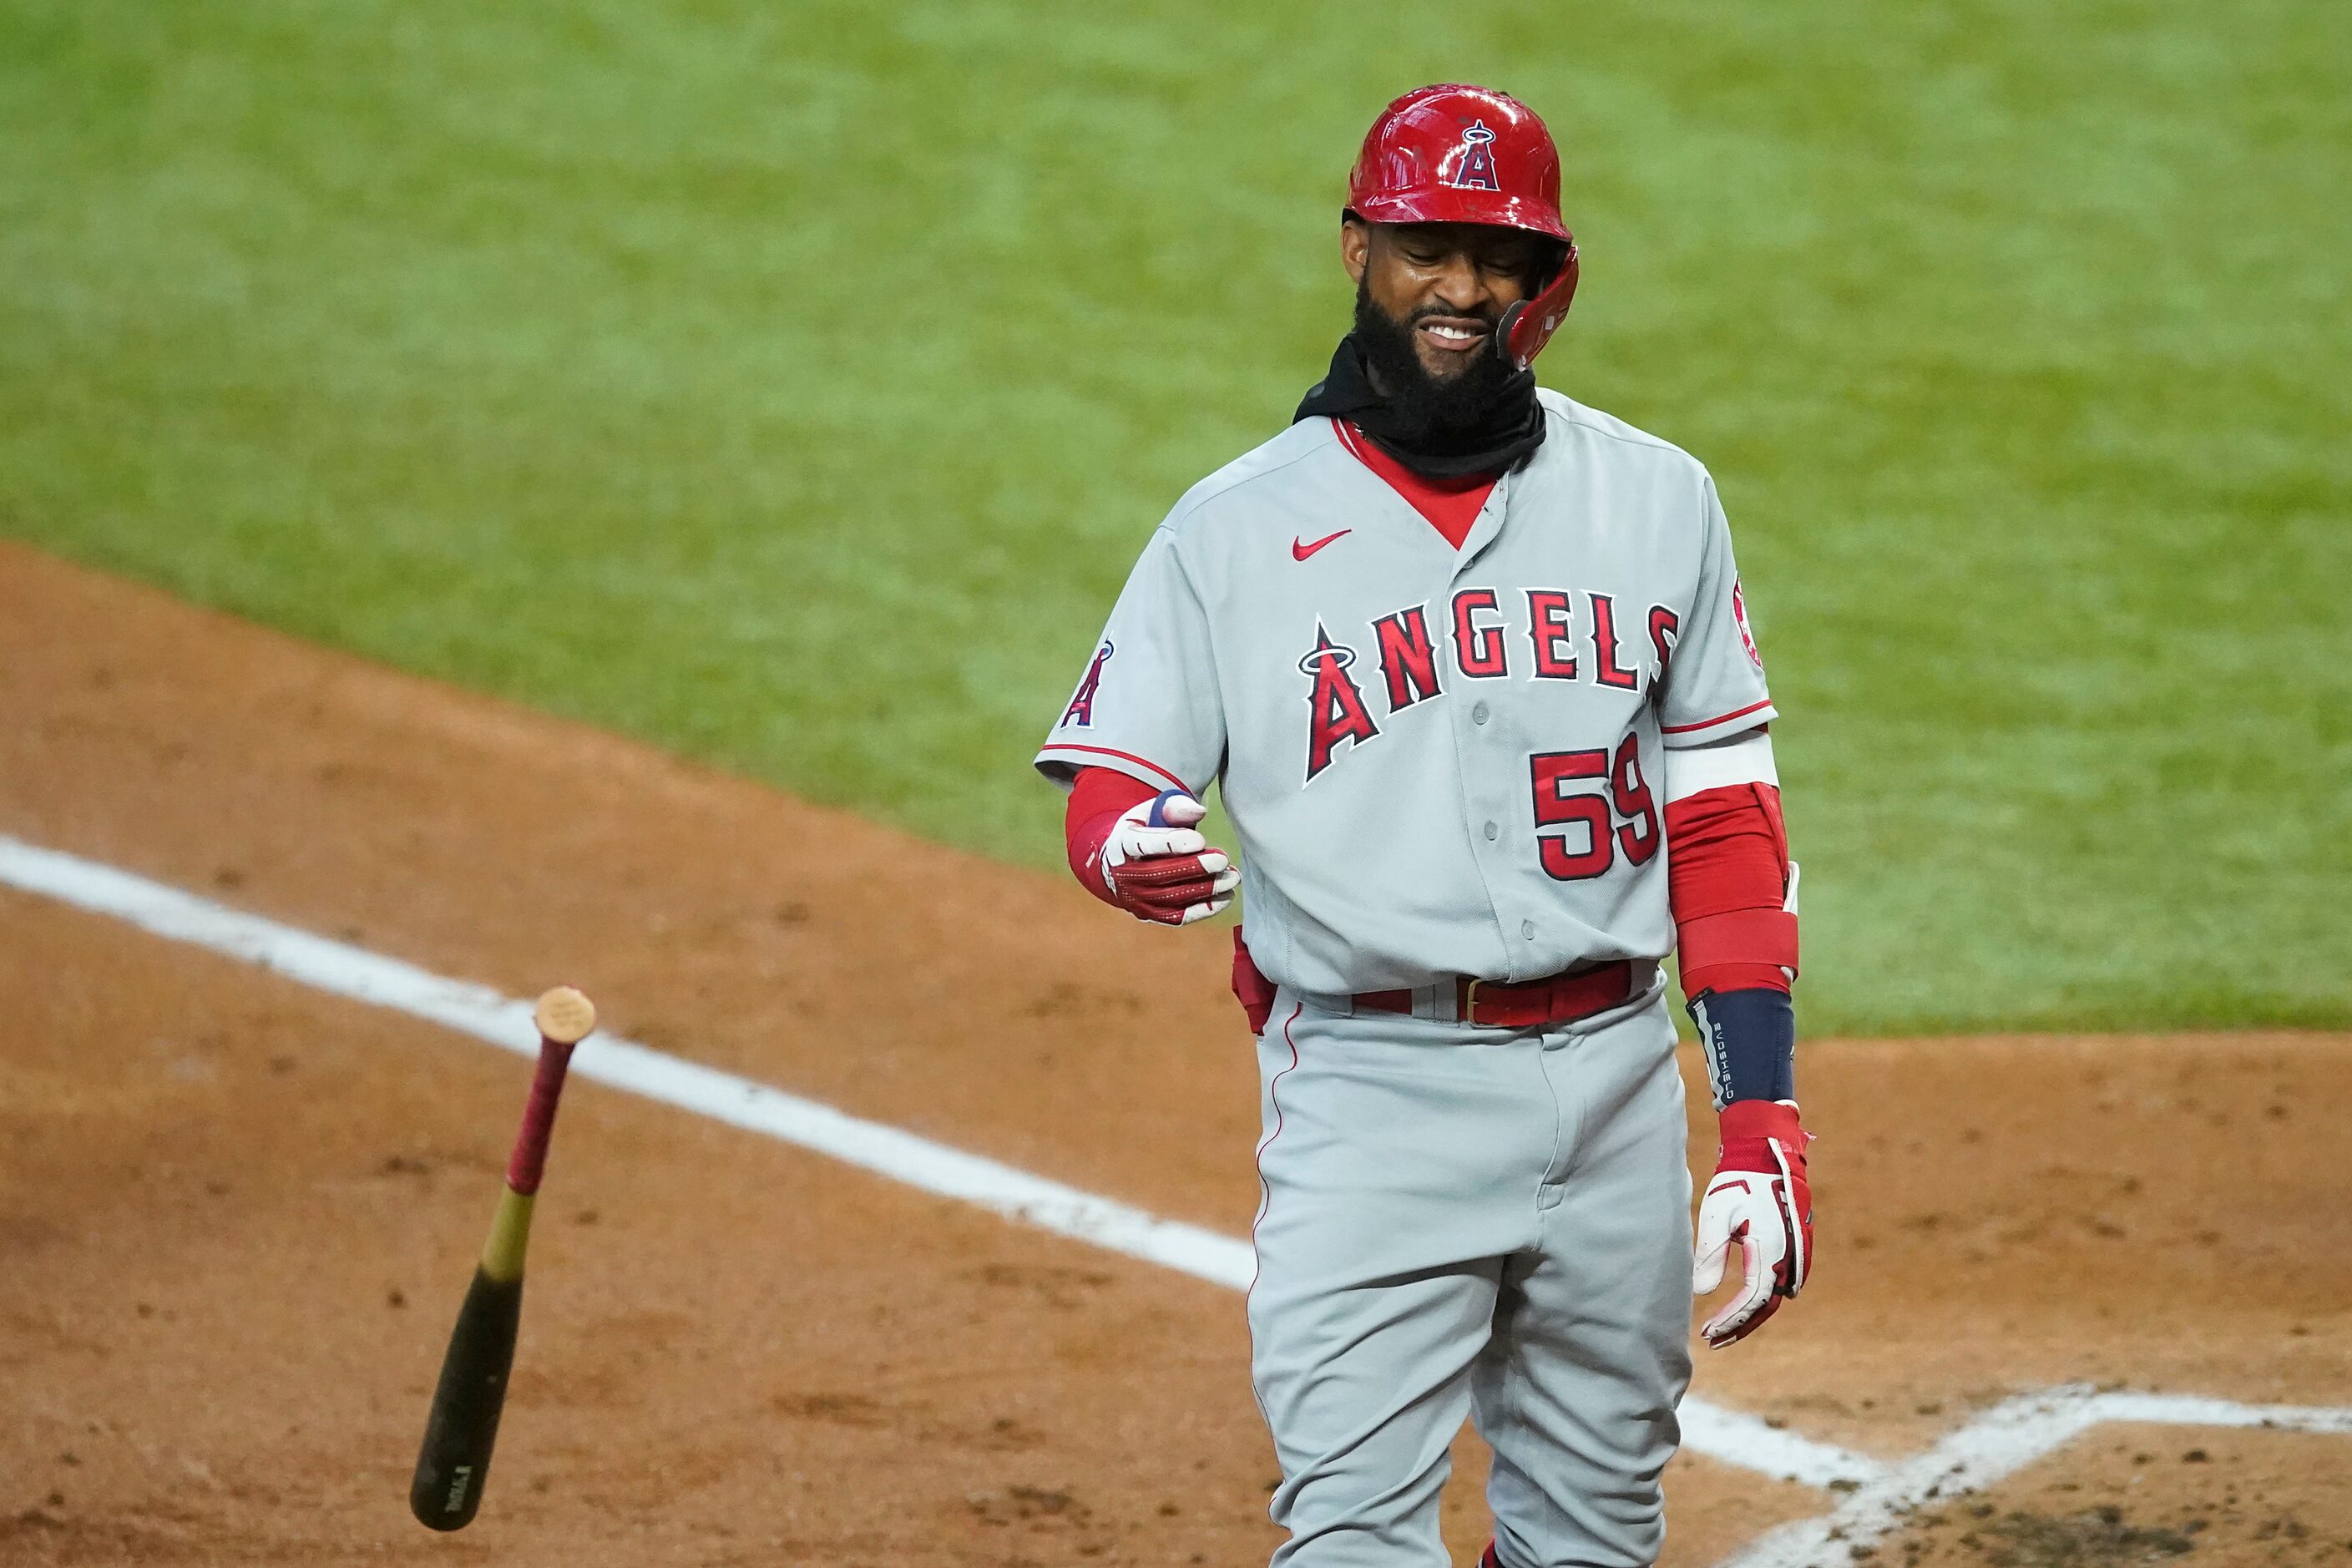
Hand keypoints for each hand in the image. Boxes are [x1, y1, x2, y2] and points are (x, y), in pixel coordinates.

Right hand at [1100, 791, 1238, 926]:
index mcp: (1122, 843)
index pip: (1143, 845)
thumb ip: (1174, 807)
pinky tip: (1225, 897)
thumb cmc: (1143, 831)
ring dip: (1205, 889)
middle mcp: (1124, 875)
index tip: (1199, 841)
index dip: (1171, 844)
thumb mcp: (1152, 811)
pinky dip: (1204, 909)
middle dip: (1193, 869)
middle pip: (1159, 875)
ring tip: (1231, 877)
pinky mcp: (1149, 915)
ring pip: (1171, 898)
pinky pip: (1178, 917)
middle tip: (1222, 860)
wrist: (1122, 862)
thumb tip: (1199, 812)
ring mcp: (1135, 898)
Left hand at [1692, 1098, 1811, 1347]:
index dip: (1732, 1321)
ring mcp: (1797, 1253)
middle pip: (1766, 1307)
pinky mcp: (1795, 1248)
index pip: (1753, 1301)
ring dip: (1750, 1314)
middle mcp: (1790, 1258)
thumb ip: (1709, 1254)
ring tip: (1722, 1327)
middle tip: (1712, 1339)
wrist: (1767, 1154)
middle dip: (1740, 1325)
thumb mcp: (1717, 1215)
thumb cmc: (1739, 1181)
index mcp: (1771, 1251)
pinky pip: (1780, 1282)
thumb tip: (1700, 1291)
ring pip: (1774, 1296)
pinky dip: (1761, 1298)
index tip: (1709, 1332)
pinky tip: (1742, 1305)